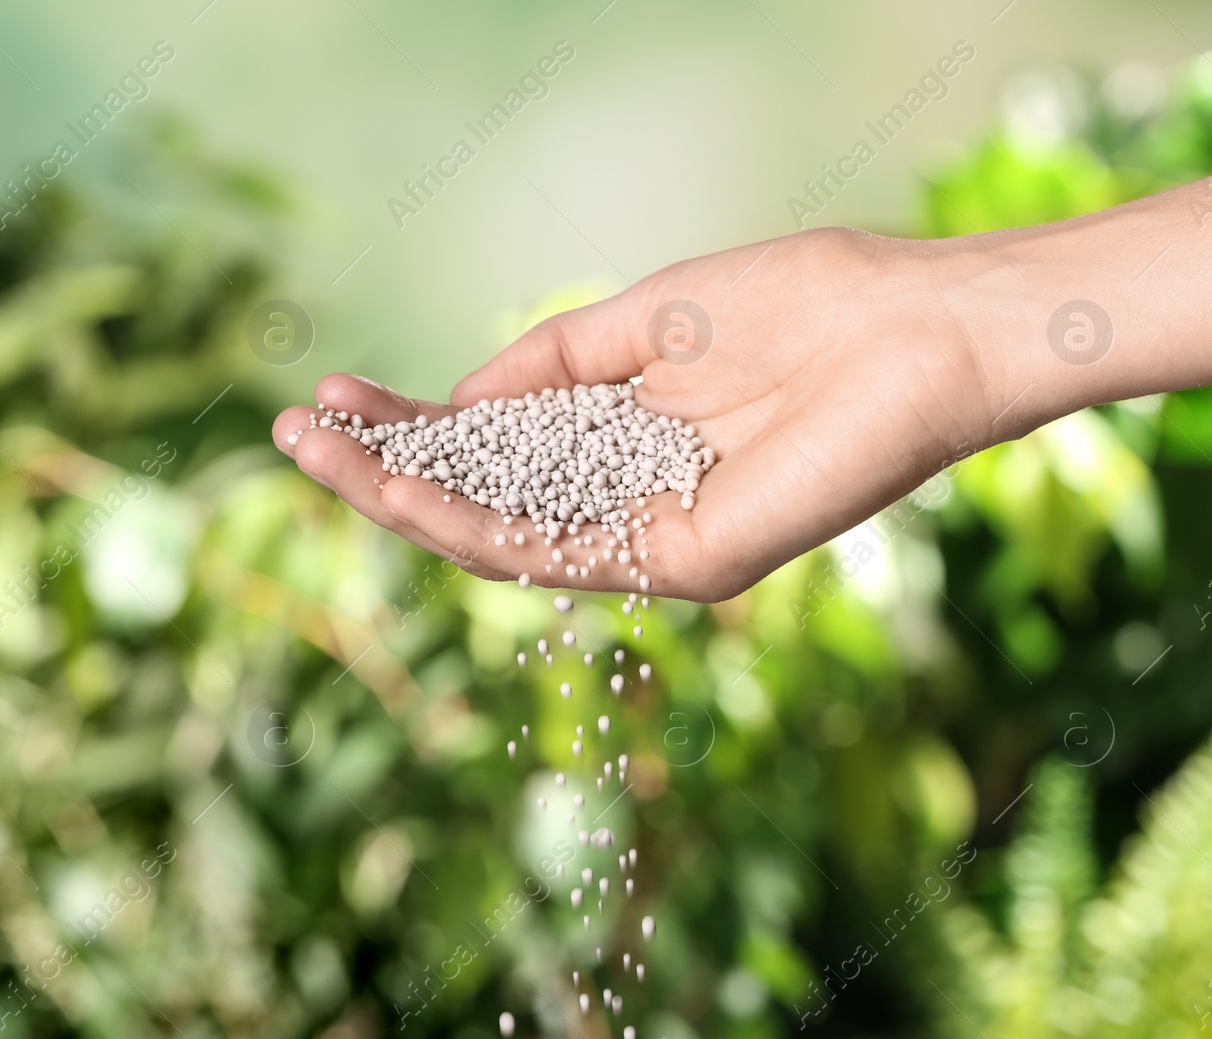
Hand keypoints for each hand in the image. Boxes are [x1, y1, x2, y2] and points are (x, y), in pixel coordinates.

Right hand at [272, 228, 998, 601]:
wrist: (916, 326)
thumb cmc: (802, 304)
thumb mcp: (644, 319)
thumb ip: (550, 364)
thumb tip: (457, 402)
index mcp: (625, 439)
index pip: (496, 449)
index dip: (411, 426)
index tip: (334, 394)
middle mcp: (631, 497)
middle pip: (484, 500)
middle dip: (385, 469)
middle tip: (295, 433)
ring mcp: (656, 538)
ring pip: (502, 538)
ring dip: (403, 501)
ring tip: (320, 456)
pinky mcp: (685, 562)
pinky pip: (557, 550)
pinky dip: (472, 523)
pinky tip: (401, 488)